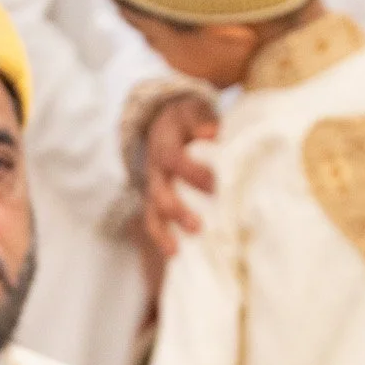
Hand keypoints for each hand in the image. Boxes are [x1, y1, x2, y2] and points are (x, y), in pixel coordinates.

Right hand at [141, 97, 217, 266]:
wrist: (166, 119)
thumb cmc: (190, 117)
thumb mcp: (194, 110)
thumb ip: (202, 119)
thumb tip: (211, 133)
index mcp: (164, 142)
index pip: (172, 158)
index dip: (190, 172)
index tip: (213, 185)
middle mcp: (154, 167)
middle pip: (158, 191)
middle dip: (176, 210)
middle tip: (197, 227)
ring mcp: (153, 186)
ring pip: (152, 211)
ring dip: (163, 232)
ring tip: (175, 251)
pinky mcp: (156, 201)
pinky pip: (154, 221)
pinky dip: (162, 238)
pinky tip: (174, 255)